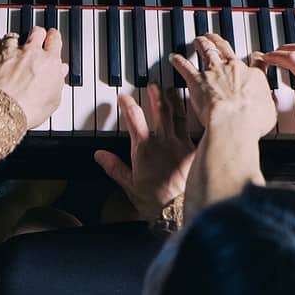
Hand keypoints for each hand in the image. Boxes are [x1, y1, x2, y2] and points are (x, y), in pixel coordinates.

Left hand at [0, 26, 65, 127]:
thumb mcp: (53, 100)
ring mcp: (10, 52)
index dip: (54, 37)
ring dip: (15, 38)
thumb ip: (58, 81)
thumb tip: (60, 72)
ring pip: (14, 35)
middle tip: (37, 36)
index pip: (55, 40)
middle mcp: (30, 52)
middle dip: (37, 33)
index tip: (53, 37)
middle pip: (36, 32)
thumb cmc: (28, 109)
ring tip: (14, 40)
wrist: (3, 111)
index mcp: (49, 62)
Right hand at [94, 85, 194, 220]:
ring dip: (174, 100)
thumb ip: (114, 167)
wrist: (179, 209)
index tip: (124, 97)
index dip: (127, 103)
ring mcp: (180, 143)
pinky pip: (192, 128)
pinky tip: (194, 111)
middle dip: (156, 94)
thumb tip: (99, 155)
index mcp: (143, 147)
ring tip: (172, 90)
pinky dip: (192, 117)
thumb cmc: (155, 201)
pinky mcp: (194, 150)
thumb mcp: (129, 185)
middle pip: (159, 110)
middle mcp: (162, 141)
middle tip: (153, 85)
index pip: (133, 117)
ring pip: (178, 115)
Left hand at [169, 33, 275, 136]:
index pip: (256, 62)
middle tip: (216, 38)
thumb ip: (268, 104)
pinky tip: (174, 57)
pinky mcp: (197, 80)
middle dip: (220, 41)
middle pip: (226, 49)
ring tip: (199, 40)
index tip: (254, 56)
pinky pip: (185, 66)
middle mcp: (233, 69)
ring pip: (207, 50)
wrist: (233, 121)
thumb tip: (270, 105)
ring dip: (202, 43)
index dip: (255, 58)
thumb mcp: (269, 113)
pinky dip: (178, 61)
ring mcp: (214, 72)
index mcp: (253, 76)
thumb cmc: (251, 121)